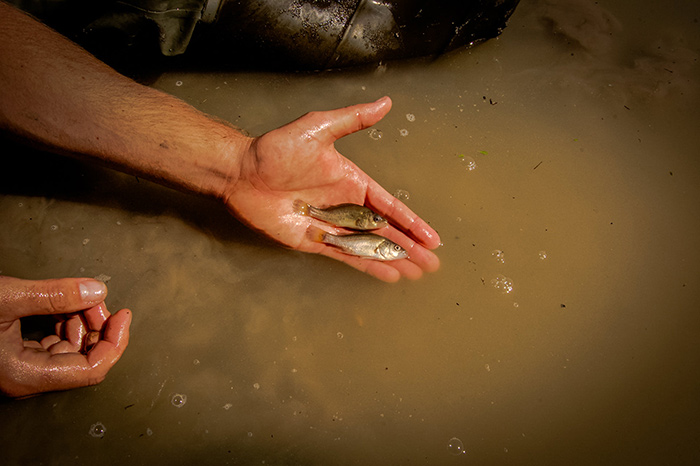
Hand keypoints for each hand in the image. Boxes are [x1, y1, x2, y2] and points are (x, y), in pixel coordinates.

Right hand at [0, 276, 130, 397]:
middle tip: (94, 298)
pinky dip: (64, 324)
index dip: (114, 342)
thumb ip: (53, 295)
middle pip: (83, 358)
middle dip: (96, 325)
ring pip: (69, 351)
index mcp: (25, 375)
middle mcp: (25, 379)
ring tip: (78, 297)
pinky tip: (62, 306)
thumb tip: (96, 291)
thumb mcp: (6, 298)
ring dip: (81, 322)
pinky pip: (52, 346)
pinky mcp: (15, 358)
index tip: (123, 317)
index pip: (91, 370)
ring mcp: (21, 370)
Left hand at [223, 96, 440, 281]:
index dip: (412, 222)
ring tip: (416, 273)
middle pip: (384, 231)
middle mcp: (345, 206)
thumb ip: (353, 120)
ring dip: (393, 260)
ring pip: (368, 247)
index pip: (389, 206)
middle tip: (432, 263)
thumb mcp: (319, 128)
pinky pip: (344, 256)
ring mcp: (330, 226)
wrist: (242, 172)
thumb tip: (385, 102)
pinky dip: (367, 266)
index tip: (432, 237)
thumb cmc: (277, 149)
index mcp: (352, 182)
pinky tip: (387, 275)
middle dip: (409, 247)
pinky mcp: (312, 241)